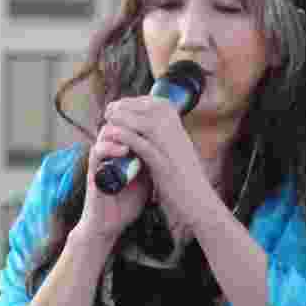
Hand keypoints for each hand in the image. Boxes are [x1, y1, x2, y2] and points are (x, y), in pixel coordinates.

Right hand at [74, 114, 152, 244]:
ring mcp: (101, 160)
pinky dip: (110, 148)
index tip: (160, 119)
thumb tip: (173, 147)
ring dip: (122, 131)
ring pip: (106, 133)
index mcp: (122, 151)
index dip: (143, 118)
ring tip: (137, 134)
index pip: (130, 125)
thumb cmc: (127, 202)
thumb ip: (153, 162)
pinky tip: (124, 150)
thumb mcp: (146, 178)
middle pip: (118, 123)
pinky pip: (98, 152)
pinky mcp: (93, 171)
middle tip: (149, 121)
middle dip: (132, 119)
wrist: (110, 224)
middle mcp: (110, 152)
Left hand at [98, 95, 215, 232]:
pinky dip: (126, 137)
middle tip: (108, 111)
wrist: (197, 203)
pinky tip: (112, 134)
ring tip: (107, 120)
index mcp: (180, 131)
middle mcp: (179, 136)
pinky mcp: (164, 166)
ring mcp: (173, 149)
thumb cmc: (184, 181)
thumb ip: (164, 139)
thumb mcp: (176, 153)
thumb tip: (146, 127)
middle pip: (151, 109)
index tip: (119, 105)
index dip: (135, 101)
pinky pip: (143, 145)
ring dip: (124, 118)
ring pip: (146, 123)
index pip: (158, 104)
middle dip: (126, 106)